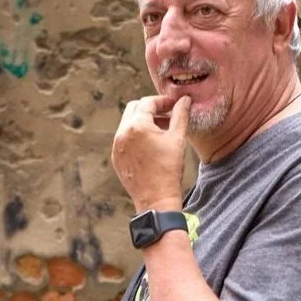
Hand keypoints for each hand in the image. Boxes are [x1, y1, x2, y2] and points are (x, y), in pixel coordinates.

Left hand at [111, 95, 190, 211]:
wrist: (156, 200)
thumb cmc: (169, 170)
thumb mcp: (177, 139)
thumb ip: (180, 115)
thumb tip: (184, 100)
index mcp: (137, 126)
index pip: (148, 103)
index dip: (163, 101)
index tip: (174, 104)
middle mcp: (122, 133)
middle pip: (134, 108)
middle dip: (150, 108)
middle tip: (166, 114)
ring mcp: (116, 146)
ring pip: (127, 123)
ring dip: (143, 121)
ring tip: (161, 130)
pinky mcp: (116, 158)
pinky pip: (124, 138)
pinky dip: (136, 135)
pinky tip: (150, 144)